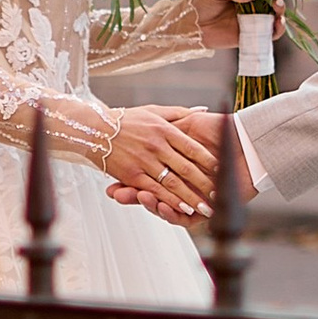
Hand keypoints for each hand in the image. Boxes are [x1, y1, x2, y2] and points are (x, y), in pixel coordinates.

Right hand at [103, 105, 225, 217]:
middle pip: (187, 168)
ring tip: (206, 208)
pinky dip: (170, 201)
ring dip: (191, 198)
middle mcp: (156, 145)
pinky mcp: (132, 175)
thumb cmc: (126, 119)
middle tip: (220, 195)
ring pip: (173, 183)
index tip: (223, 170)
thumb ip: (180, 112)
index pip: (193, 148)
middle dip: (205, 184)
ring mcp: (144, 161)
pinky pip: (155, 190)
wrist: (94, 127)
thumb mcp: (154, 110)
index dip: (209, 160)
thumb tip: (203, 109)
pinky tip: (182, 209)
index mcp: (164, 130)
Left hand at [187, 0, 274, 54]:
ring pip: (275, 16)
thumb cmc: (200, 3)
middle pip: (273, 0)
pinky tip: (278, 23)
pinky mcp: (252, 35)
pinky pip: (270, 33)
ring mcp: (253, 20)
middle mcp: (252, 4)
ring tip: (277, 8)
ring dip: (281, 12)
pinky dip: (278, 29)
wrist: (190, 26)